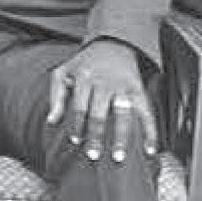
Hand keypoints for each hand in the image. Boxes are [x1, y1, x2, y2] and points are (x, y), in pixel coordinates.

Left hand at [47, 39, 155, 162]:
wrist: (113, 44)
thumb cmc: (85, 63)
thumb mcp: (64, 72)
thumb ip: (56, 96)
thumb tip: (51, 121)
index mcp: (85, 79)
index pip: (79, 107)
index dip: (77, 125)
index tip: (76, 141)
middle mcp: (105, 83)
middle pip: (99, 113)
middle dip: (96, 135)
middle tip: (93, 155)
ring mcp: (123, 87)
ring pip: (123, 114)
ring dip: (121, 137)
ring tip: (118, 156)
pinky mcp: (138, 90)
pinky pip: (146, 112)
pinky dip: (150, 131)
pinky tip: (150, 148)